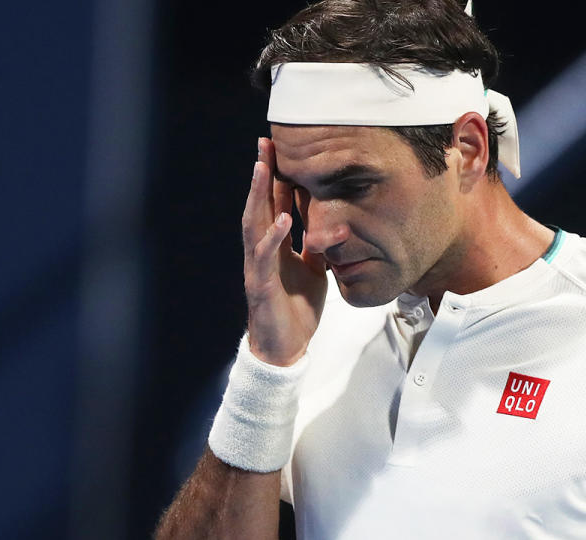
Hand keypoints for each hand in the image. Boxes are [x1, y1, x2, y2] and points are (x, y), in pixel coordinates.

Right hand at [242, 137, 327, 365]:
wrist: (287, 348)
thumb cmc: (296, 309)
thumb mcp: (314, 271)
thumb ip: (317, 247)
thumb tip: (332, 224)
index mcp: (274, 246)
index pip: (273, 205)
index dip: (276, 178)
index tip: (279, 149)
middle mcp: (262, 251)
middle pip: (258, 205)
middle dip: (261, 175)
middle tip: (264, 144)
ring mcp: (258, 266)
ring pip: (254, 224)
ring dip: (258, 196)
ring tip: (264, 168)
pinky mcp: (261, 285)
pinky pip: (265, 257)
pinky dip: (273, 237)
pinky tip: (282, 219)